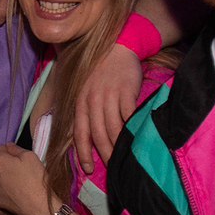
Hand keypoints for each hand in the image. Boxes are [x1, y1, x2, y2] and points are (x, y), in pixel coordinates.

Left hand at [0, 143, 51, 214]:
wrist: (38, 205)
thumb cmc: (36, 179)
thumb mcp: (30, 157)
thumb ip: (16, 148)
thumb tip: (8, 145)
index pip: (0, 148)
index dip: (11, 152)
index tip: (20, 158)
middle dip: (7, 164)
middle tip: (21, 171)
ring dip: (4, 177)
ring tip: (19, 183)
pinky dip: (5, 189)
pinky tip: (15, 192)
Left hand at [73, 43, 141, 172]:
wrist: (116, 46)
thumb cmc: (99, 71)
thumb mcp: (84, 90)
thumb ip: (82, 112)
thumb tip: (78, 137)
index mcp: (80, 102)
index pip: (80, 133)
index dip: (82, 153)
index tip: (87, 169)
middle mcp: (92, 100)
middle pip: (98, 135)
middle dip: (104, 154)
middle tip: (112, 166)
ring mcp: (110, 96)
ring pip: (113, 128)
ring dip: (119, 146)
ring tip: (124, 157)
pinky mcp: (127, 91)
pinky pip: (129, 115)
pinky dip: (132, 128)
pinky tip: (136, 138)